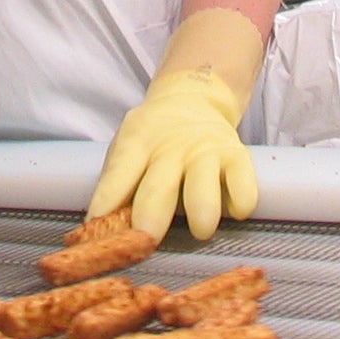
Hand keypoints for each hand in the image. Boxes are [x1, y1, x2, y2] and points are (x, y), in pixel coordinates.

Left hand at [88, 10, 265, 241]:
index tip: (97, 229)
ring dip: (202, 210)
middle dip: (151, 216)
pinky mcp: (237, 156)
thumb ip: (119, 182)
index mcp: (137, 144)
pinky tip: (234, 211)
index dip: (106, 201)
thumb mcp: (130, 147)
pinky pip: (242, 183)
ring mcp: (205, 151)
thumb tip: (102, 228)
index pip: (118, 174)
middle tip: (146, 240)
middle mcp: (170, 148)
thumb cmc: (154, 138)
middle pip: (159, 186)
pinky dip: (240, 200)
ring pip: (203, 185)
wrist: (193, 98)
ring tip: (201, 230)